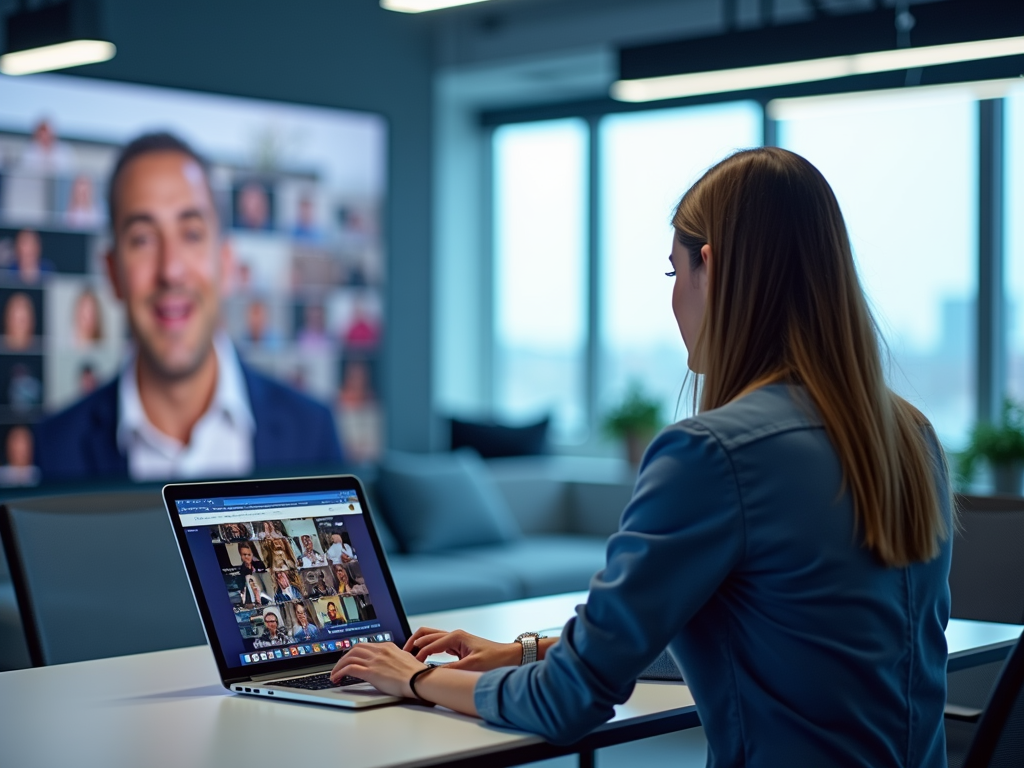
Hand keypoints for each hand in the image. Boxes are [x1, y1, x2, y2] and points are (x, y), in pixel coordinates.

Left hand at [330, 642, 424, 697]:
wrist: (418, 679)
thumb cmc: (415, 673)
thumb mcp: (405, 659)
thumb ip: (395, 658)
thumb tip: (390, 664)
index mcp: (387, 646)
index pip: (365, 646)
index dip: (355, 653)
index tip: (350, 659)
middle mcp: (379, 651)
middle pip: (355, 648)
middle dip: (344, 657)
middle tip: (340, 666)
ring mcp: (374, 661)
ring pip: (349, 657)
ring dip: (339, 665)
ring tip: (335, 674)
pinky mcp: (371, 672)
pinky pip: (350, 668)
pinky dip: (340, 672)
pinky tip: (337, 678)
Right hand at [403, 626, 520, 670]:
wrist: (509, 656)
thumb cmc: (495, 658)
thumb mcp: (472, 666)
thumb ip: (452, 670)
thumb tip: (434, 674)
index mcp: (456, 637)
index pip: (430, 644)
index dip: (418, 655)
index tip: (411, 666)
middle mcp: (454, 635)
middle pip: (426, 633)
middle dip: (413, 643)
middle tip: (403, 654)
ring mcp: (456, 639)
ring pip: (430, 637)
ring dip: (419, 644)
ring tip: (409, 655)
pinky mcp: (458, 646)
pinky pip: (437, 644)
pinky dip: (427, 648)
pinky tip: (423, 658)